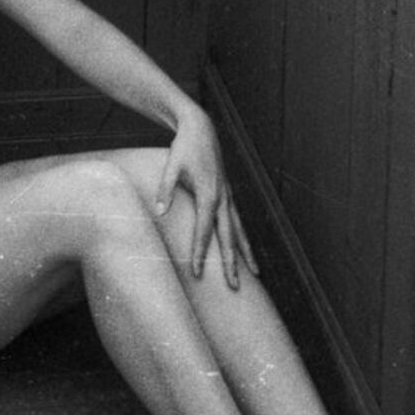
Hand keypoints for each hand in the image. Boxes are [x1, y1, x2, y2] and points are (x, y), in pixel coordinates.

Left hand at [153, 103, 256, 290]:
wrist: (200, 128)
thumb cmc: (183, 148)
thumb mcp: (171, 165)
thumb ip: (165, 189)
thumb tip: (159, 212)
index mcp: (209, 194)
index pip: (204, 231)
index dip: (200, 253)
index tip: (197, 273)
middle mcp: (223, 198)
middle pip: (229, 237)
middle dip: (232, 263)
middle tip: (234, 287)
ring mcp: (228, 196)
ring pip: (240, 230)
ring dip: (246, 253)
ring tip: (255, 275)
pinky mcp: (228, 193)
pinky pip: (238, 221)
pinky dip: (243, 237)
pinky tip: (245, 249)